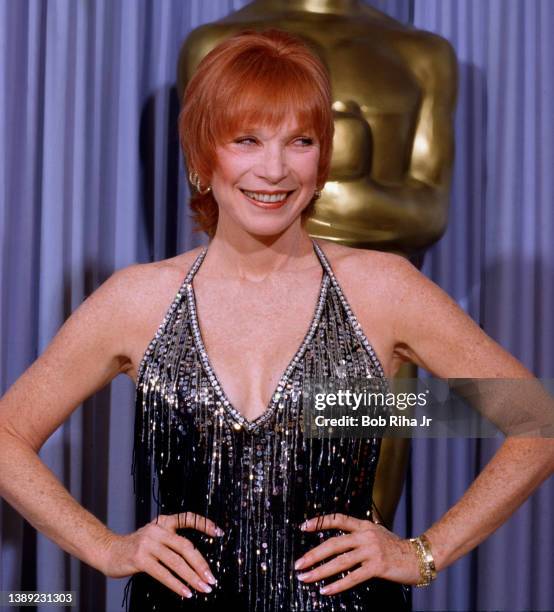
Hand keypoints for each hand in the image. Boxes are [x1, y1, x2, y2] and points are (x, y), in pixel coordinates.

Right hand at [101, 512, 223, 598]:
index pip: (187, 518)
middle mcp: (158, 530)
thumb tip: (196, 560)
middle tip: (212, 579)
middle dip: (201, 564)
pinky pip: (163, 573)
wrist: (108, 551)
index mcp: (164, 522)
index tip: (218, 533)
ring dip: (192, 577)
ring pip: (176, 562)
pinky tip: (186, 592)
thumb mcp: (154, 537)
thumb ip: (171, 542)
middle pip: (186, 547)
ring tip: (203, 588)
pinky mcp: (140, 558)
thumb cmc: (135, 547)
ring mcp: (148, 543)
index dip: (203, 524)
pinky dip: (176, 584)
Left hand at [294, 513, 421, 594]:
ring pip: (340, 561)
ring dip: (320, 571)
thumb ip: (361, 531)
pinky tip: (325, 590)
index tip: (303, 527)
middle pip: (333, 543)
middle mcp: (365, 535)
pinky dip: (337, 585)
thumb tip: (342, 533)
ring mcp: (371, 550)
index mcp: (364, 525)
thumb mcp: (378, 532)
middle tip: (298, 564)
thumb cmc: (396, 547)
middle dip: (313, 554)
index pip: (338, 519)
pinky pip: (353, 577)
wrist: (419, 557)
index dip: (320, 521)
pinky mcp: (377, 566)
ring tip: (305, 578)